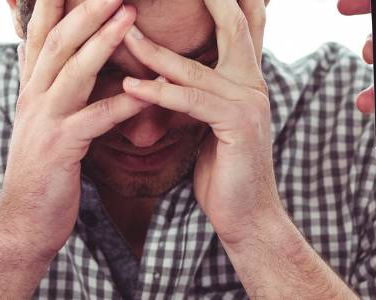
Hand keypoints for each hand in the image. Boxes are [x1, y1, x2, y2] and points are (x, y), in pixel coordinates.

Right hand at [0, 0, 147, 251]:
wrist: (23, 223)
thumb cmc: (41, 174)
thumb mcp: (38, 124)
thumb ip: (45, 89)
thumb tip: (42, 58)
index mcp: (30, 91)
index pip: (39, 37)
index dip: (50, 7)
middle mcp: (32, 99)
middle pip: (56, 42)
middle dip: (83, 10)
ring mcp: (43, 123)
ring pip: (72, 71)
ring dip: (101, 40)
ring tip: (127, 14)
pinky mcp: (59, 149)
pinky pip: (95, 119)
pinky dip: (121, 103)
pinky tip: (145, 93)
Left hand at [119, 0, 279, 243]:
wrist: (247, 216)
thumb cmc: (223, 171)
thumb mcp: (210, 122)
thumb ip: (198, 92)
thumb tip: (168, 71)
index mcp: (248, 78)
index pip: (240, 25)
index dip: (225, 1)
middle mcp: (254, 83)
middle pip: (233, 26)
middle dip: (213, 0)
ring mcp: (249, 102)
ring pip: (195, 68)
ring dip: (153, 51)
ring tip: (121, 34)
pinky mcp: (238, 124)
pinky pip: (191, 101)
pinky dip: (159, 92)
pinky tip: (131, 86)